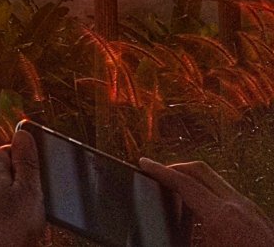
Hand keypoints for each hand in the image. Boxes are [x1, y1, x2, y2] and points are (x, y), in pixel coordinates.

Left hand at [0, 127, 46, 246]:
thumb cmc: (10, 230)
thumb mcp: (28, 191)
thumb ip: (26, 162)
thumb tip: (22, 132)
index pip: (5, 150)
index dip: (23, 155)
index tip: (38, 165)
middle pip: (1, 172)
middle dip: (20, 181)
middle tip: (38, 196)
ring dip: (14, 201)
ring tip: (31, 218)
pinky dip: (7, 216)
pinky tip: (18, 228)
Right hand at [139, 158, 273, 246]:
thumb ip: (182, 240)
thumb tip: (160, 239)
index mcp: (220, 216)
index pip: (184, 182)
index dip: (160, 171)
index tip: (143, 163)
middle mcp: (237, 205)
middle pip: (200, 170)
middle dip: (176, 168)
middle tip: (158, 175)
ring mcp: (251, 209)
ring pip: (216, 181)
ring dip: (194, 182)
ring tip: (179, 198)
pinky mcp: (259, 216)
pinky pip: (229, 195)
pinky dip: (210, 195)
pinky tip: (204, 215)